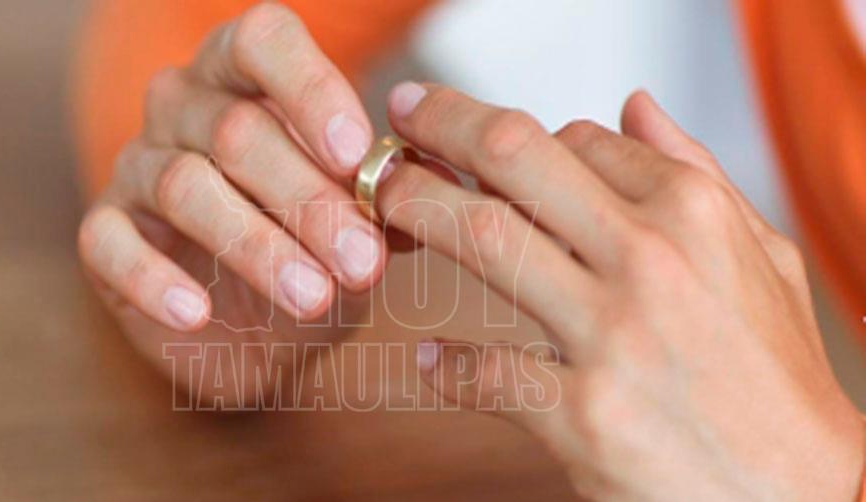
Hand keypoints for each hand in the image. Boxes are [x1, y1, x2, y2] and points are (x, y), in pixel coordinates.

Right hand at [77, 4, 384, 401]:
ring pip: (186, 185)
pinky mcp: (103, 232)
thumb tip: (425, 184)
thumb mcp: (361, 223)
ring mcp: (137, 165)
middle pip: (237, 131)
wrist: (258, 329)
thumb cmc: (312, 253)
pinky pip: (111, 243)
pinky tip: (197, 313)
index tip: (355, 155)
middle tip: (361, 261)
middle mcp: (183, 106)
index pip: (263, 41)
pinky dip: (155, 279)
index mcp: (246, 80)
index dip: (309, 89)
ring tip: (312, 296)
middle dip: (308, 201)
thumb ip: (386, 197)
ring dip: (256, 246)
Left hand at [378, 82, 864, 499]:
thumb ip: (696, 171)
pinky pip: (485, 372)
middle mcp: (651, 258)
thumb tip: (633, 104)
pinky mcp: (584, 415)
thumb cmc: (775, 376)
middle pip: (513, 158)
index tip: (475, 145)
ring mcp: (614, 336)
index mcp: (692, 212)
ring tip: (381, 202)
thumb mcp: (761, 255)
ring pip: (484, 241)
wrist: (804, 493)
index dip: (515, 139)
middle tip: (398, 124)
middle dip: (440, 126)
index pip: (575, 138)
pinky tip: (429, 359)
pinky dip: (445, 365)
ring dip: (415, 210)